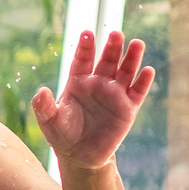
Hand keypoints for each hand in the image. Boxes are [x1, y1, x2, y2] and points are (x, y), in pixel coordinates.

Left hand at [32, 31, 154, 171]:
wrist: (80, 156)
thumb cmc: (62, 135)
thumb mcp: (49, 121)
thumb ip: (43, 106)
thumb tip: (41, 92)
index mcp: (78, 81)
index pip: (82, 60)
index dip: (85, 47)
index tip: (86, 33)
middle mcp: (98, 83)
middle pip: (107, 60)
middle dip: (112, 47)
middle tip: (116, 34)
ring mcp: (114, 94)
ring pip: (125, 71)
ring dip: (132, 58)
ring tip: (137, 44)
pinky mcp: (127, 108)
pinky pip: (137, 92)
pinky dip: (143, 82)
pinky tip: (148, 71)